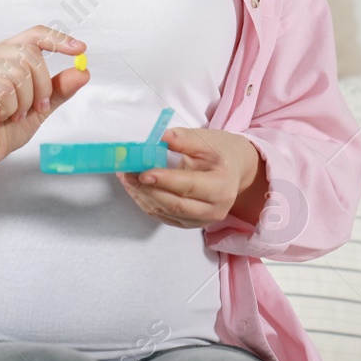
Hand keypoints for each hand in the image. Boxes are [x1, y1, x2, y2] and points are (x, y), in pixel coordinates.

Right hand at [0, 24, 88, 200]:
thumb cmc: (3, 128)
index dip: (58, 39)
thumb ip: (58, 90)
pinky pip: (3, 89)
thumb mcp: (39, 108)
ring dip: (25, 101)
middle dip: (43, 85)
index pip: (34, 35)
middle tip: (38, 108)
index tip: (81, 49)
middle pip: (30, 54)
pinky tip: (2, 116)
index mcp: (6, 55)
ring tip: (16, 115)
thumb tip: (83, 72)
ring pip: (18, 72)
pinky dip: (10, 108)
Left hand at [117, 127, 264, 228]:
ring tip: (126, 176)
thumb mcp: (206, 140)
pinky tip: (134, 187)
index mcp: (222, 187)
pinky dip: (145, 202)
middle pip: (174, 204)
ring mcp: (201, 220)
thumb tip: (158, 137)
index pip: (189, 186)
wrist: (234, 170)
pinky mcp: (188, 223)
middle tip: (126, 172)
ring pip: (165, 212)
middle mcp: (214, 210)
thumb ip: (183, 139)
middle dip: (146, 189)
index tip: (143, 172)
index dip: (165, 181)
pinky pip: (162, 216)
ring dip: (142, 195)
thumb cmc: (220, 153)